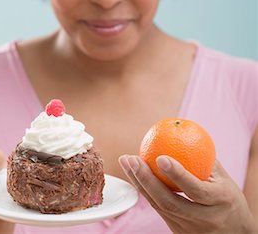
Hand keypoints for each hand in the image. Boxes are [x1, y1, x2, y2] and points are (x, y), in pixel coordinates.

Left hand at [119, 155, 257, 233]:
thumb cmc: (228, 197)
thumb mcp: (224, 178)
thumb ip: (204, 158)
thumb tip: (180, 130)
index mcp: (219, 201)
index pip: (196, 189)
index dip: (177, 174)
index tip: (160, 157)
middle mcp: (203, 219)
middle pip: (170, 202)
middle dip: (147, 180)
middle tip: (132, 159)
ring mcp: (189, 229)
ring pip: (159, 207)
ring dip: (139, 183)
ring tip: (126, 162)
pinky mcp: (178, 233)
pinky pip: (158, 210)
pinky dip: (144, 191)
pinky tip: (134, 174)